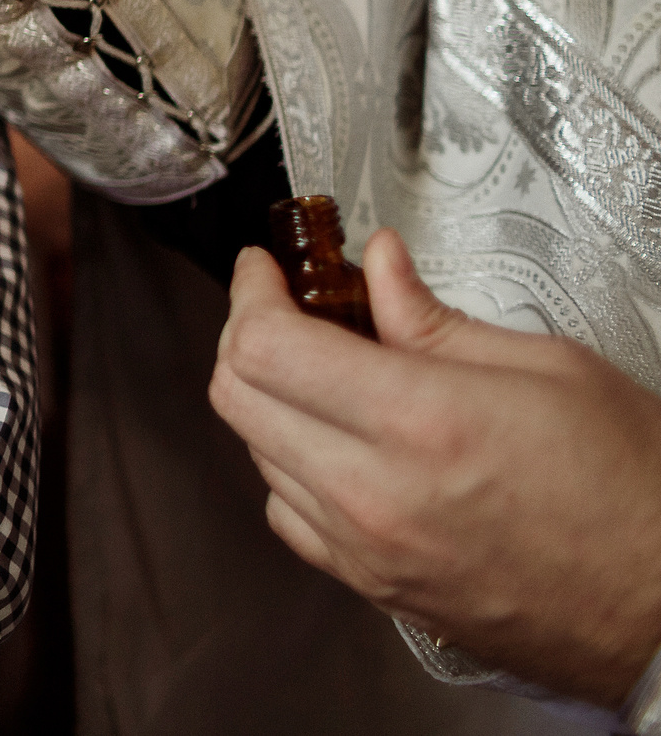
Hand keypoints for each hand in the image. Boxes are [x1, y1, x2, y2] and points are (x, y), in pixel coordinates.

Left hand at [210, 228, 660, 704]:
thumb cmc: (639, 494)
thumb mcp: (551, 370)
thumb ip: (435, 320)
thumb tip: (378, 266)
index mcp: (419, 421)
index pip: (265, 345)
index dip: (251, 291)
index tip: (265, 267)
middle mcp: (374, 492)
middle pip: (236, 396)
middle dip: (244, 334)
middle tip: (281, 305)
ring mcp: (367, 549)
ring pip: (255, 454)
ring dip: (269, 401)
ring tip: (319, 369)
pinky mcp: (376, 589)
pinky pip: (290, 515)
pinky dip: (290, 468)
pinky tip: (335, 443)